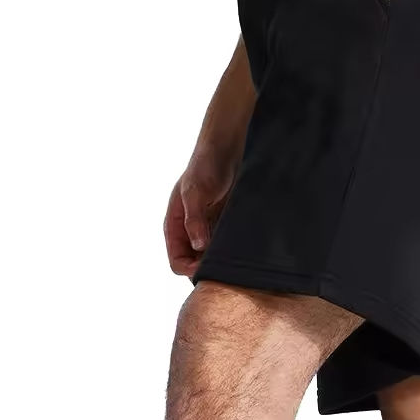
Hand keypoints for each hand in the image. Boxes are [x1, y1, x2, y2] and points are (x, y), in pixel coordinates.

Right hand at [163, 151, 235, 277]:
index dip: (190, 270)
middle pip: (195, 263)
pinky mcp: (224, 222)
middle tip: (227, 268)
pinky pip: (226, 243)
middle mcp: (190, 230)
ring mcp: (208, 227)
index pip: (177, 261)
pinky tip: (244, 246)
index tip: (209, 271)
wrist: (226, 148)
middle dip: (208, 268)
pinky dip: (233, 248)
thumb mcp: (195, 192)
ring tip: (237, 257)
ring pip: (212, 255)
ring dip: (222, 258)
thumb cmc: (204, 166)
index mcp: (175, 226)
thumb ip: (195, 220)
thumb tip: (198, 246)